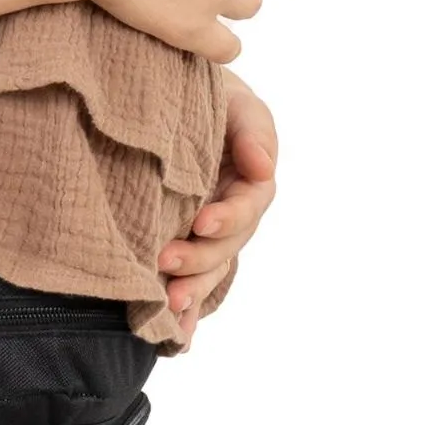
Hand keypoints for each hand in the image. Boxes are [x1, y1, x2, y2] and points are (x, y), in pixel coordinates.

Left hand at [158, 69, 277, 346]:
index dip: (229, 216)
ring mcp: (208, 227)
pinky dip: (189, 308)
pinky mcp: (183, 238)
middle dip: (201, 259)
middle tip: (165, 264)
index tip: (200, 222)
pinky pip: (192, 278)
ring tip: (167, 307)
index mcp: (248, 175)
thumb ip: (252, 130)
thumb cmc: (202, 88)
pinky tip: (177, 337)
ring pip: (211, 267)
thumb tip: (262, 167)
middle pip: (228, 244)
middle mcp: (232, 207)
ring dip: (193, 290)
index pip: (248, 203)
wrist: (161, 88)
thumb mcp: (234, 99)